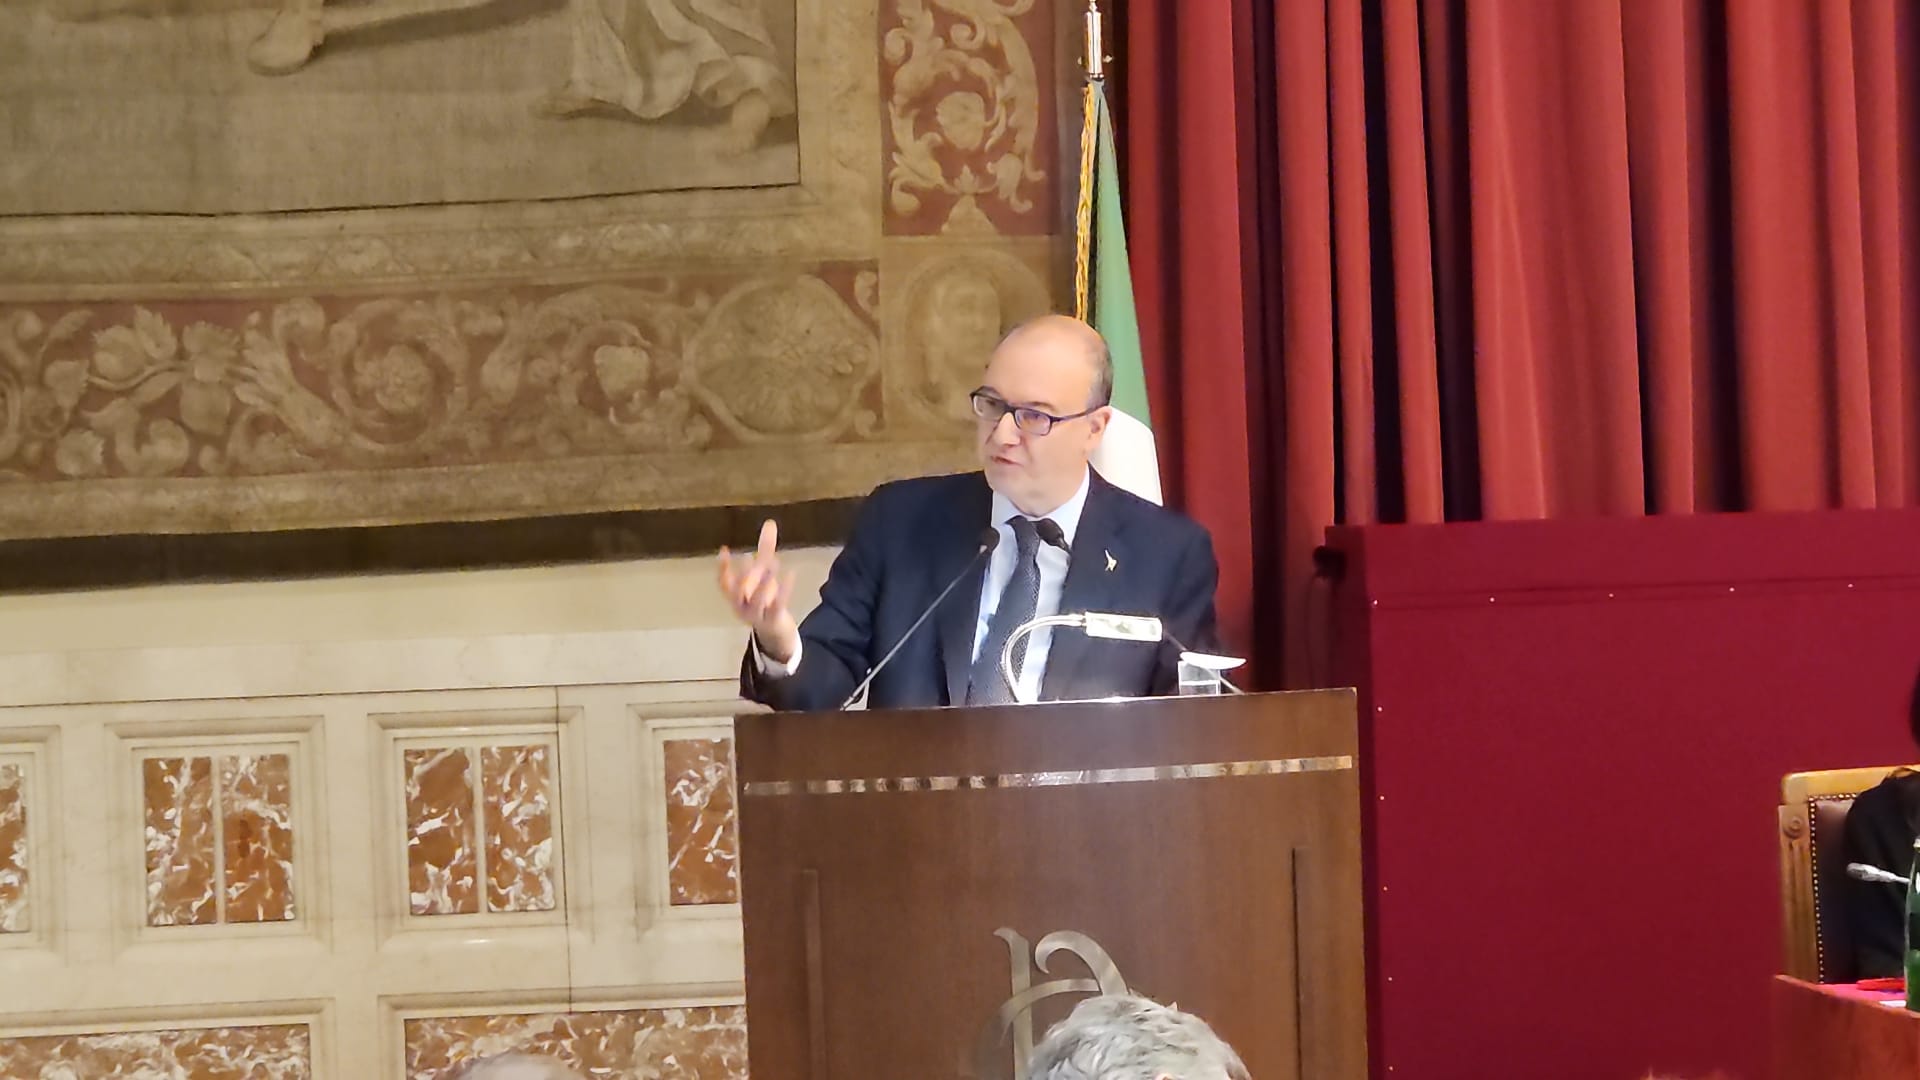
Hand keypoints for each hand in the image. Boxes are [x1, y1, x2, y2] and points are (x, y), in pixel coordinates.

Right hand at [717, 519, 798, 661]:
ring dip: (764, 582)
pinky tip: (791, 575)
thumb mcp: (764, 572)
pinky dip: (784, 591)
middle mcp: (741, 606)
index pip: (723, 583)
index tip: (724, 550)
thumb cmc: (765, 597)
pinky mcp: (773, 619)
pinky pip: (777, 606)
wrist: (775, 631)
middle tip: (750, 558)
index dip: (722, 568)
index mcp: (735, 595)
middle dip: (744, 574)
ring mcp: (756, 615)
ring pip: (756, 599)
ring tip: (773, 563)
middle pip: (738, 592)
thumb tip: (770, 522)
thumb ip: (765, 549)